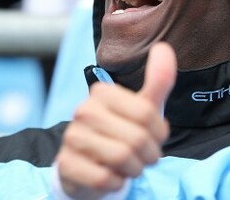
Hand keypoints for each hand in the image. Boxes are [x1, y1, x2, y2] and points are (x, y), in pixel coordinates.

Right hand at [56, 42, 176, 199]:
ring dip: (133, 169)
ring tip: (128, 165)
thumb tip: (163, 47)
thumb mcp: (143, 107)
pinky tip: (110, 175)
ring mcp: (72, 137)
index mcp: (102, 92)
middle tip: (143, 156)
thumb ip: (157, 80)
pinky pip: (105, 179)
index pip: (148, 114)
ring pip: (122, 159)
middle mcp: (83, 110)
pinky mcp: (66, 165)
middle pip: (137, 138)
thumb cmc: (121, 132)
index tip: (153, 136)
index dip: (159, 132)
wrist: (88, 165)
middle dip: (148, 155)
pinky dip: (115, 183)